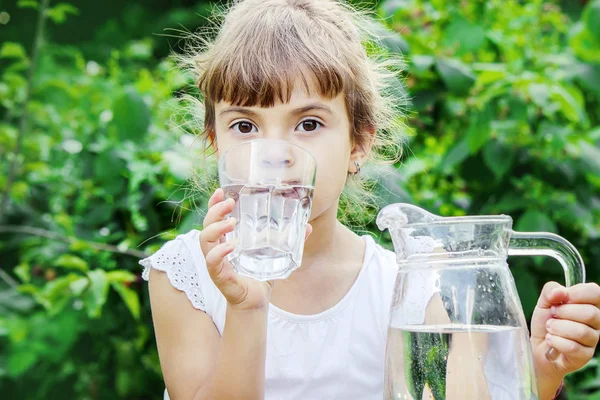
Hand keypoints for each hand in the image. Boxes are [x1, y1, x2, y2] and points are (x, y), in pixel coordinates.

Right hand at [199, 188, 311, 311]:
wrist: (256, 302)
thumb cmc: (261, 277)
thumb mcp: (276, 255)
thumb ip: (290, 241)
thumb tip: (309, 226)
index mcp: (226, 240)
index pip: (213, 217)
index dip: (214, 203)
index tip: (222, 190)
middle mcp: (217, 249)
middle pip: (206, 224)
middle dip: (215, 210)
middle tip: (230, 203)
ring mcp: (216, 262)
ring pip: (204, 240)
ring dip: (216, 227)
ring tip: (232, 221)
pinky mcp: (219, 276)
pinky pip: (211, 261)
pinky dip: (219, 252)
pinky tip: (232, 245)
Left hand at [530, 282, 599, 394]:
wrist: (538, 346)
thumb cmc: (545, 322)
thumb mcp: (543, 302)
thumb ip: (550, 291)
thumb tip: (560, 292)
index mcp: (588, 304)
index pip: (595, 292)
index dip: (577, 293)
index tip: (562, 298)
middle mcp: (596, 322)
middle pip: (591, 313)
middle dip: (564, 312)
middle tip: (552, 315)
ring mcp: (592, 340)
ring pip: (582, 331)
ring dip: (558, 328)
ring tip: (549, 328)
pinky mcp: (585, 355)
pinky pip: (573, 347)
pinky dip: (556, 341)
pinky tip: (550, 340)